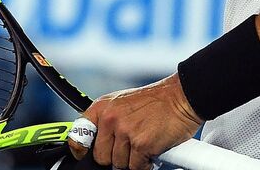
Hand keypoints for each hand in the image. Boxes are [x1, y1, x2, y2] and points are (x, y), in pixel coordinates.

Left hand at [65, 75, 202, 169]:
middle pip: (101, 156)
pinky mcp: (141, 144)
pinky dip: (145, 164)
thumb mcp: (122, 103)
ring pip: (119, 164)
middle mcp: (110, 119)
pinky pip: (136, 167)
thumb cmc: (155, 102)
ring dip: (131, 160)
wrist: (181, 97)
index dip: (81, 150)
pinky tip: (151, 150)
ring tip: (143, 145)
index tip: (83, 155)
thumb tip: (94, 142)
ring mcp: (125, 132)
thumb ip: (107, 120)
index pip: (78, 136)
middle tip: (129, 148)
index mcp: (102, 107)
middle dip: (114, 157)